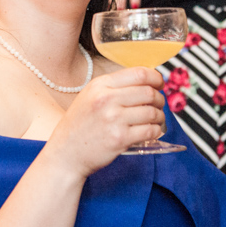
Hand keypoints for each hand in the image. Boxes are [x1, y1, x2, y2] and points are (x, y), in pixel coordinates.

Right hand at [45, 67, 165, 177]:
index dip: (156, 77)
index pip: (139, 73)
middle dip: (160, 98)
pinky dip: (155, 131)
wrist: (66, 153)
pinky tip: (151, 131)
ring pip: (152, 112)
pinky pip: (150, 131)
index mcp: (100, 85)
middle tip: (159, 104)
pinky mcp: (120, 138)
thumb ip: (114, 87)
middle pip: (149, 92)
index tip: (159, 83)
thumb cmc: (79, 125)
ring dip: (160, 116)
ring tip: (156, 120)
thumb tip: (145, 82)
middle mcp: (107, 99)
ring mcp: (114, 119)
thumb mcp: (90, 96)